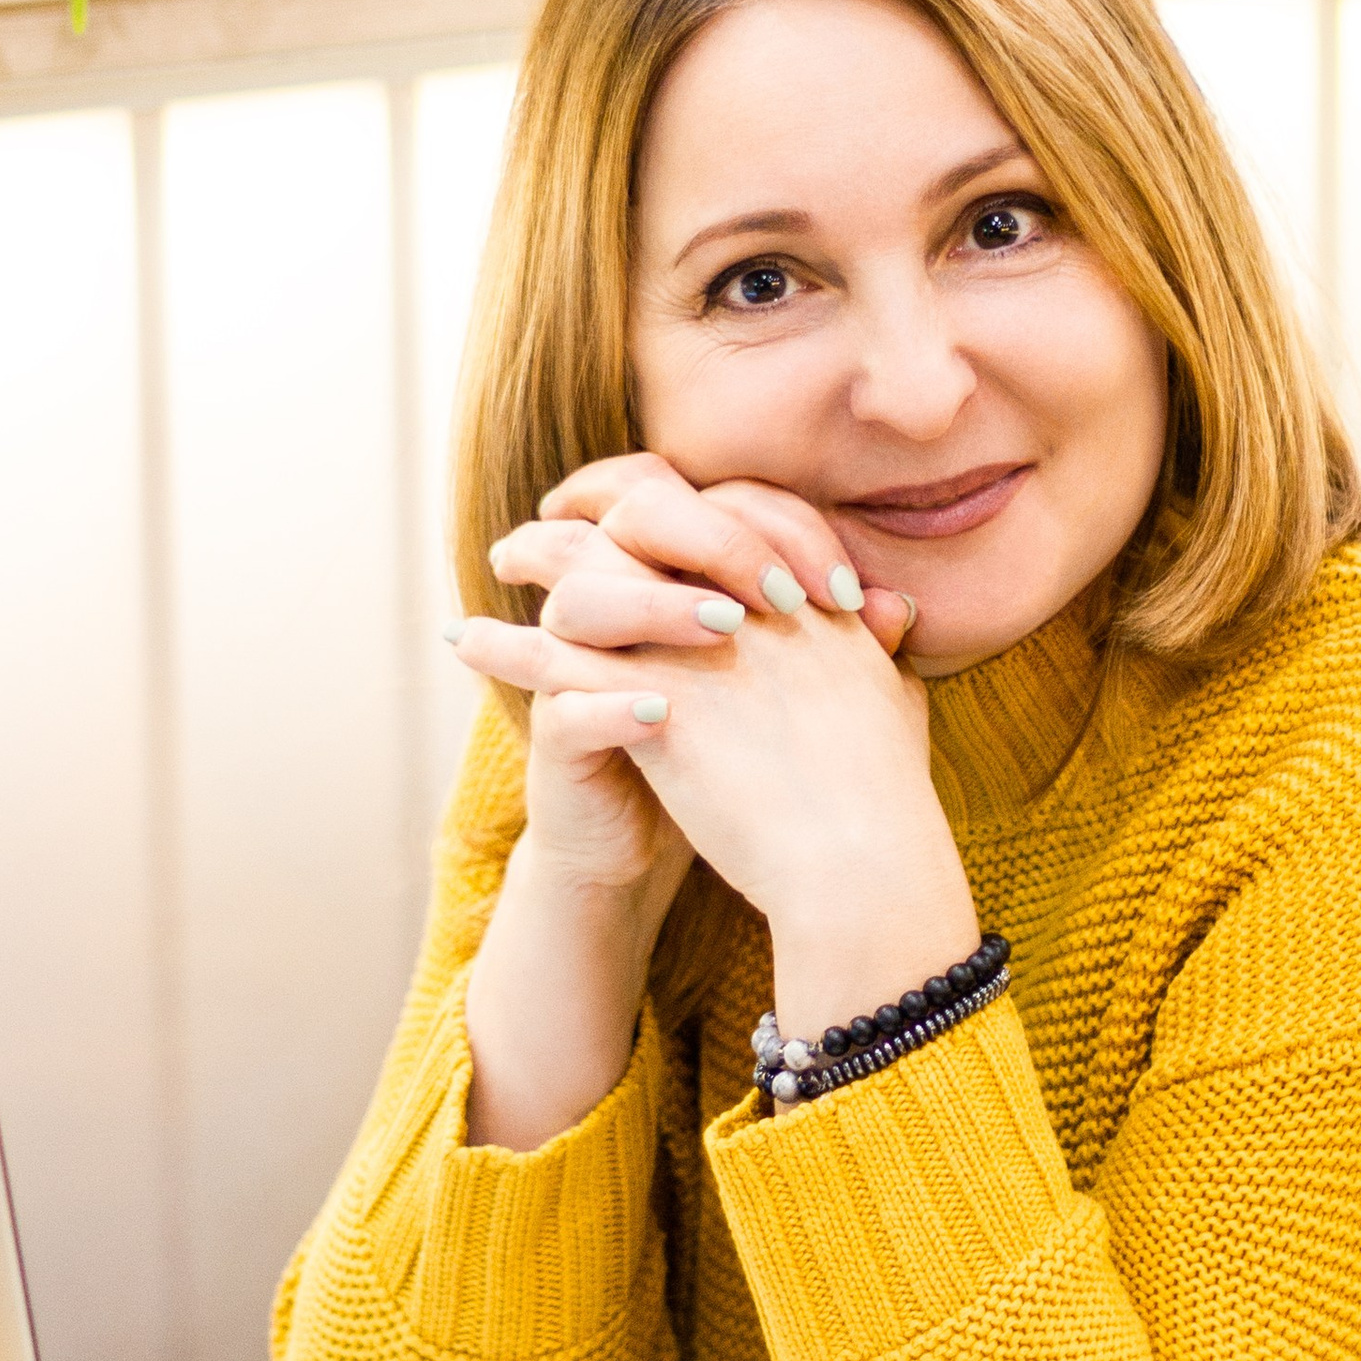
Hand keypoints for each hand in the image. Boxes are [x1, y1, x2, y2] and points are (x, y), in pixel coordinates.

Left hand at [456, 455, 975, 1056]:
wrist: (861, 858)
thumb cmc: (885, 798)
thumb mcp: (894, 701)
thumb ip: (882, 652)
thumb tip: (894, 620)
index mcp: (803, 597)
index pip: (733, 508)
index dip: (684, 501)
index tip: (648, 507)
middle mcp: (747, 604)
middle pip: (656, 518)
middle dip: (600, 505)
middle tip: (558, 509)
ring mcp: (697, 649)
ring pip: (594, 577)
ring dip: (540, 559)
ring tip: (504, 558)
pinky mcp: (655, 703)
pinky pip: (557, 659)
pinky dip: (506, 648)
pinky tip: (466, 642)